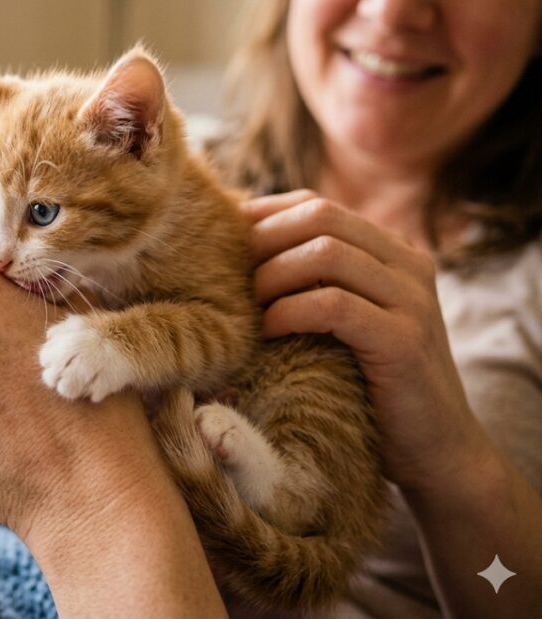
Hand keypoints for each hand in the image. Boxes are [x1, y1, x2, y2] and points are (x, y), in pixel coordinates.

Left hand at [242, 190, 487, 495]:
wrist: (436, 452)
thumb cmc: (371, 387)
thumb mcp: (345, 324)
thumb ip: (314, 285)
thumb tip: (238, 258)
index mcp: (393, 252)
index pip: (317, 207)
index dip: (263, 217)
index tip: (225, 246)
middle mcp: (409, 265)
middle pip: (321, 217)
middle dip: (264, 239)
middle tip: (230, 275)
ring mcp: (412, 300)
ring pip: (326, 253)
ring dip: (273, 275)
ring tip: (248, 306)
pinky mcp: (404, 340)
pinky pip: (333, 305)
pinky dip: (290, 311)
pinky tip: (269, 331)